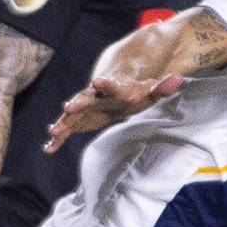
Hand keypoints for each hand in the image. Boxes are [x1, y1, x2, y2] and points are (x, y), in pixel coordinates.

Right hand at [43, 72, 183, 152]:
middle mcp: (95, 97)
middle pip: (85, 99)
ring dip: (63, 123)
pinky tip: (48, 148)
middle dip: (76, 104)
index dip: (105, 84)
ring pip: (72, 116)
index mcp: (114, 89)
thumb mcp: (152, 90)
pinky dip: (58, 138)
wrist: (117, 88)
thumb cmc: (137, 91)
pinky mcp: (79, 119)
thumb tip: (178, 79)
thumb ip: (163, 87)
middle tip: (66, 108)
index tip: (97, 82)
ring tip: (52, 133)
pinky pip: (67, 129)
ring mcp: (85, 108)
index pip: (111, 85)